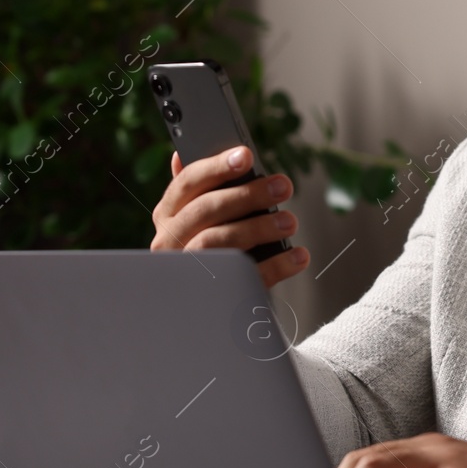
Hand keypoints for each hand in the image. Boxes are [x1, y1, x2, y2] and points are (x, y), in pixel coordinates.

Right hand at [150, 147, 309, 287]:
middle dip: (248, 195)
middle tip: (284, 186)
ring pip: (218, 242)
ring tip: (290, 222)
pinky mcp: (211, 296)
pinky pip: (244, 277)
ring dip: (259, 228)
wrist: (203, 311)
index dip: (217, 166)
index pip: (188, 182)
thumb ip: (196, 192)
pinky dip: (276, 265)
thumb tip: (179, 156)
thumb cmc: (209, 251)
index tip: (246, 156)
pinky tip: (298, 256)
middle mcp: (170, 240)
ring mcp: (187, 270)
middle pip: (206, 210)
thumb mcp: (195, 220)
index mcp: (169, 214)